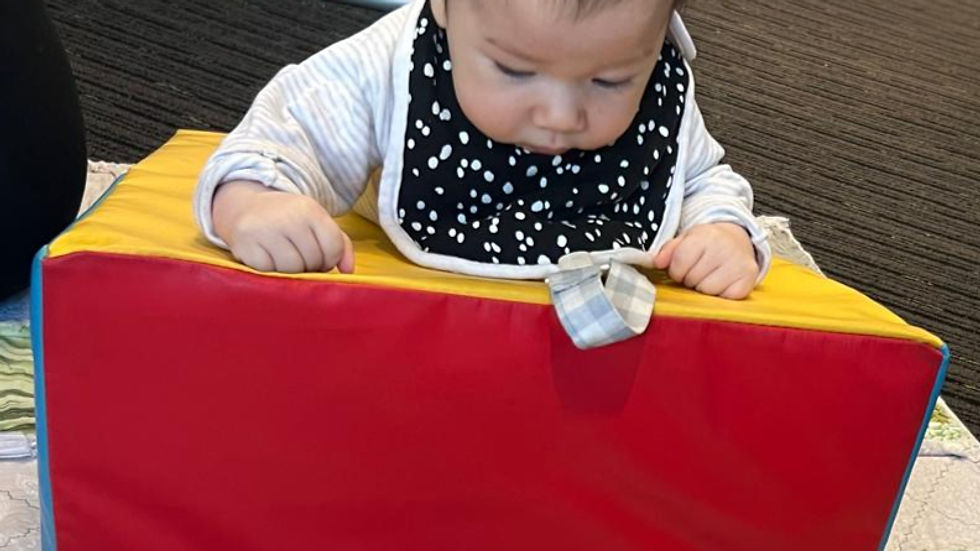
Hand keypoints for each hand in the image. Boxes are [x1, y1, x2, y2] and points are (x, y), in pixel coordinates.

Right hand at [212, 180, 353, 273]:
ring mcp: (264, 231)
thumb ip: (339, 244)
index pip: (333, 248)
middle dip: (310, 265)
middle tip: (300, 256)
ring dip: (291, 271)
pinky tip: (268, 257)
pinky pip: (268, 272)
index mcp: (310, 210)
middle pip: (313, 261)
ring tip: (285, 258)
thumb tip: (348, 271)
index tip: (321, 257)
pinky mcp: (245, 245)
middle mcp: (288, 218)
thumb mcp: (316, 221)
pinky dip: (270, 270)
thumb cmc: (288, 220)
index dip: (330, 260)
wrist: (245, 206)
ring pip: (292, 269)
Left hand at [653, 222, 758, 298]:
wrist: (737, 239)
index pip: (680, 263)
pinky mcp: (749, 278)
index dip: (676, 270)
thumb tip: (657, 262)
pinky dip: (721, 294)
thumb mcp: (685, 239)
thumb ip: (668, 251)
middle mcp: (724, 247)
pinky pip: (726, 298)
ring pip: (707, 291)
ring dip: (704, 288)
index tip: (682, 267)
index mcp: (705, 235)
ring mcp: (739, 263)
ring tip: (709, 276)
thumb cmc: (707, 243)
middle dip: (690, 279)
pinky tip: (723, 282)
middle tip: (698, 271)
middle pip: (692, 279)